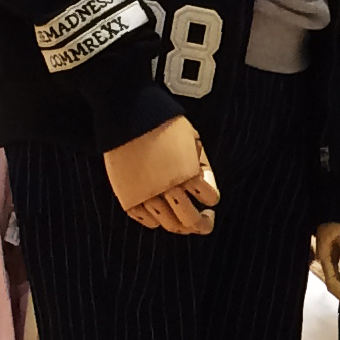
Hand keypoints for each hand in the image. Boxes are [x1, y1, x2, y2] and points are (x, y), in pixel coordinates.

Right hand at [104, 116, 217, 233]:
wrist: (129, 112)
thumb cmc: (162, 121)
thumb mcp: (194, 139)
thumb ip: (202, 165)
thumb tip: (205, 187)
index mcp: (188, 172)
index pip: (210, 198)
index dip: (212, 200)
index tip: (210, 201)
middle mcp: (168, 187)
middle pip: (190, 219)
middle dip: (202, 224)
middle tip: (204, 222)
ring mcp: (146, 193)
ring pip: (169, 224)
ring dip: (180, 226)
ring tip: (183, 222)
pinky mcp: (127, 195)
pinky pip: (143, 219)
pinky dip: (154, 221)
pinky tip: (159, 216)